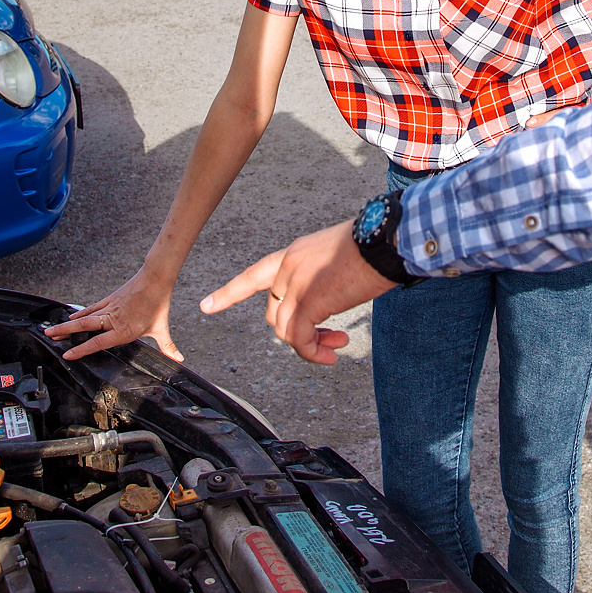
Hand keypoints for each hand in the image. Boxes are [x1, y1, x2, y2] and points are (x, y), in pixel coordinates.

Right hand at [43, 268, 182, 361]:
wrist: (155, 279)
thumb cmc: (158, 304)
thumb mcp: (161, 328)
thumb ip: (167, 347)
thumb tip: (178, 360)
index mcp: (123, 330)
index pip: (98, 343)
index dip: (81, 350)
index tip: (67, 354)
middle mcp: (112, 319)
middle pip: (83, 328)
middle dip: (64, 332)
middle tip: (49, 336)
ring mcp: (109, 308)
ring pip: (83, 318)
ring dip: (67, 324)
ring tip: (52, 330)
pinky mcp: (109, 299)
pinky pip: (91, 309)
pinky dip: (80, 313)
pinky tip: (71, 317)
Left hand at [198, 221, 396, 364]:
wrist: (385, 240)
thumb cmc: (373, 247)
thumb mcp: (335, 257)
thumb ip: (320, 278)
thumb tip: (324, 304)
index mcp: (292, 255)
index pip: (253, 276)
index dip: (229, 294)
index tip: (206, 306)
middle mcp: (288, 269)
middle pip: (275, 313)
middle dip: (299, 333)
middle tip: (330, 341)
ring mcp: (296, 284)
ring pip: (285, 330)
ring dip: (310, 346)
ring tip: (335, 348)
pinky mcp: (309, 301)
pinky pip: (299, 338)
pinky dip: (312, 352)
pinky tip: (332, 352)